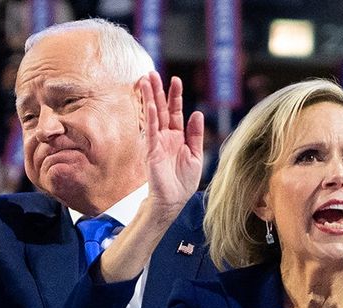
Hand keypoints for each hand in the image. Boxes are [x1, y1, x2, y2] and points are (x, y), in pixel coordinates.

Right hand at [138, 72, 203, 215]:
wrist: (173, 200)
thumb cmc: (183, 181)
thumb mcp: (196, 155)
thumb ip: (195, 134)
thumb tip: (196, 113)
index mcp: (177, 136)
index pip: (176, 111)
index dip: (175, 96)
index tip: (175, 79)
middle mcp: (165, 136)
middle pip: (162, 109)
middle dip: (157, 91)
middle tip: (152, 73)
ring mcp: (157, 142)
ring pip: (154, 115)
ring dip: (150, 98)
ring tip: (146, 81)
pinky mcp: (151, 151)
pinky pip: (151, 131)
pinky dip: (151, 117)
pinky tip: (151, 105)